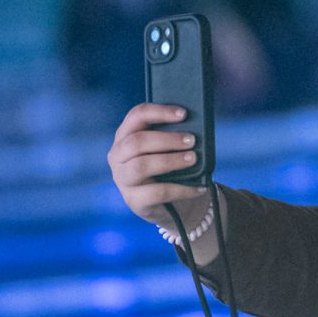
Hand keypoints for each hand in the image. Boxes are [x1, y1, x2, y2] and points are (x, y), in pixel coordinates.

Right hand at [108, 103, 210, 231]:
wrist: (168, 204)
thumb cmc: (168, 168)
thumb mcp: (167, 150)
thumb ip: (173, 137)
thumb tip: (196, 129)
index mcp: (125, 136)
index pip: (136, 116)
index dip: (159, 112)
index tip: (184, 114)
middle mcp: (118, 156)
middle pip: (136, 142)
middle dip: (167, 139)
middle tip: (191, 140)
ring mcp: (123, 179)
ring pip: (141, 166)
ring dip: (170, 161)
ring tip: (193, 159)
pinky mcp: (134, 200)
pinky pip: (158, 192)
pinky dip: (182, 189)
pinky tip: (199, 187)